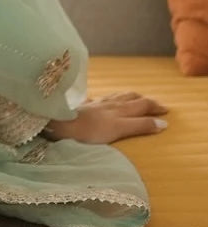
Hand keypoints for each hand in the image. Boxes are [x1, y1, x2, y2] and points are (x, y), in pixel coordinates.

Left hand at [44, 91, 168, 144]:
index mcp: (120, 109)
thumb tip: (162, 124)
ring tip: (133, 96)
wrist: (61, 124)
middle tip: (155, 103)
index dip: (155, 107)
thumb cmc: (89, 130)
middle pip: (131, 98)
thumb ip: (140, 126)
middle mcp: (109, 104)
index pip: (142, 105)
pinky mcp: (80, 108)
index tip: (166, 111)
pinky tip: (96, 100)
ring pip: (114, 96)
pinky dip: (100, 99)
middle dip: (145, 100)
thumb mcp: (119, 129)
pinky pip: (93, 100)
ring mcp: (94, 104)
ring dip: (127, 96)